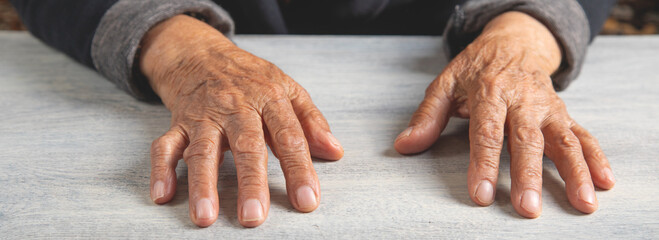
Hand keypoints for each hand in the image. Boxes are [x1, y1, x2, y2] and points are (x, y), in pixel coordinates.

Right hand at [140, 15, 343, 226]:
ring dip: (202, 184)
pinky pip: (165, 145)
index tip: (307, 200)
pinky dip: (161, 169)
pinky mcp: (178, 122)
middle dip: (250, 182)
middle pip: (246, 147)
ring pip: (203, 150)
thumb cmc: (250, 77)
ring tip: (206, 216)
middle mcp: (236, 108)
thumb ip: (311, 122)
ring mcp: (205, 116)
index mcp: (269, 99)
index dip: (299, 170)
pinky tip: (163, 195)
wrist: (202, 53)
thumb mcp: (287, 89)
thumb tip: (334, 151)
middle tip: (254, 217)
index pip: (289, 137)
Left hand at [394, 12, 614, 217]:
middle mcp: (523, 100)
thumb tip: (404, 146)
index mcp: (491, 92)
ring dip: (575, 172)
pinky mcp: (562, 113)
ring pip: (564, 140)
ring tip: (582, 203)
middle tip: (528, 208)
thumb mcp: (446, 84)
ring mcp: (547, 107)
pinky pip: (583, 135)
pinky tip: (604, 182)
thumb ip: (427, 117)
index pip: (487, 132)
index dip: (484, 164)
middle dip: (528, 176)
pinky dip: (596, 158)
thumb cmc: (477, 68)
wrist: (513, 42)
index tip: (482, 195)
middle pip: (527, 140)